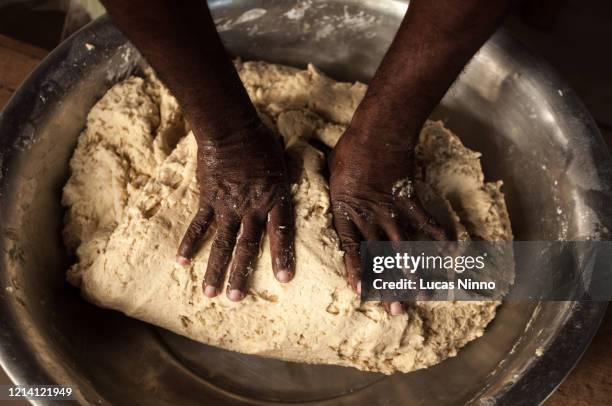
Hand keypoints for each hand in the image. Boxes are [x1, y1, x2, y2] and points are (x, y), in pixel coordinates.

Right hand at [176, 121, 294, 300]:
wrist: (230, 127)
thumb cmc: (260, 140)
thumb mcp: (282, 162)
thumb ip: (284, 182)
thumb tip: (290, 187)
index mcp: (275, 198)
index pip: (281, 232)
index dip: (283, 255)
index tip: (284, 279)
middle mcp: (252, 207)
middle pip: (247, 246)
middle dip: (241, 274)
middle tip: (236, 298)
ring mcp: (228, 205)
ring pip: (222, 242)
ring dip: (215, 268)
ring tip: (209, 292)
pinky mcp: (208, 198)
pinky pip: (198, 224)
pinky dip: (189, 242)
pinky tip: (181, 260)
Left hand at [329, 128, 446, 313]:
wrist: (376, 132)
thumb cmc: (349, 153)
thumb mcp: (333, 178)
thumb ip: (337, 201)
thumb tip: (336, 210)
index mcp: (346, 212)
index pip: (350, 248)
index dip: (356, 271)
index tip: (360, 292)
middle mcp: (369, 216)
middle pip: (379, 255)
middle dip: (388, 284)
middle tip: (397, 309)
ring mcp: (392, 209)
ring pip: (404, 247)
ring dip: (414, 272)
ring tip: (422, 294)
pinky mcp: (410, 199)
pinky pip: (427, 221)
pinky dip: (439, 237)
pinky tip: (450, 254)